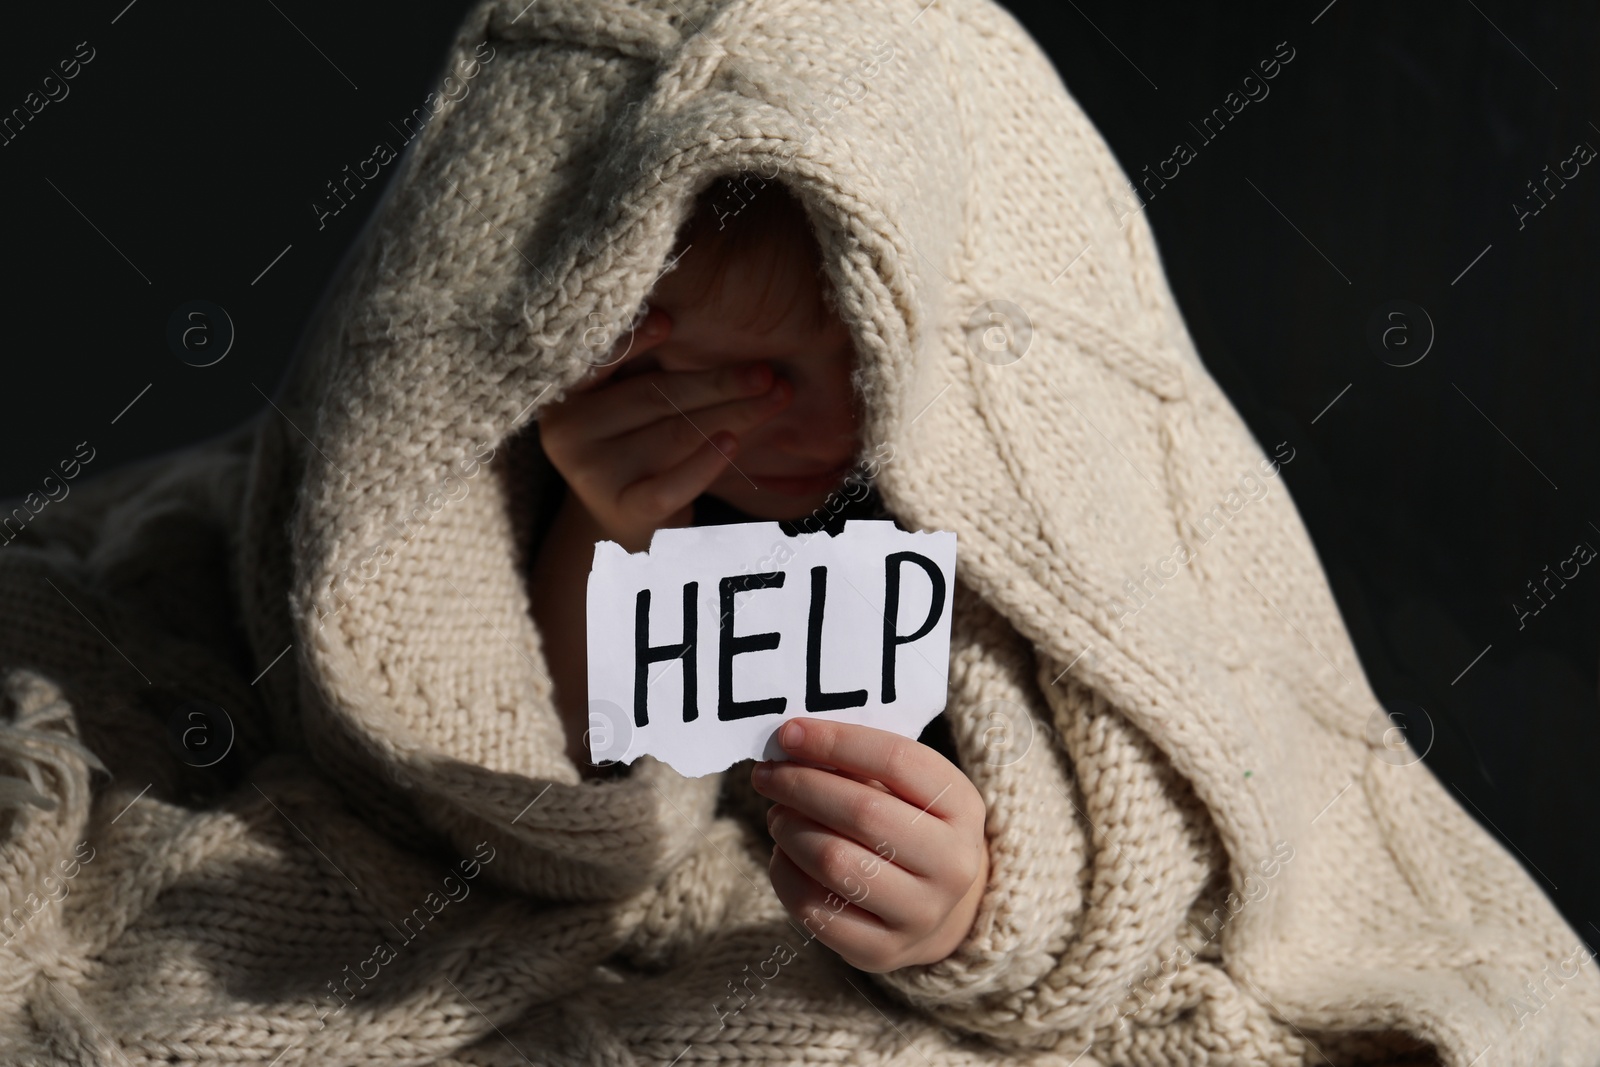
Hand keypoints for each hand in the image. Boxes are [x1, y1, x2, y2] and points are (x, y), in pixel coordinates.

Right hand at [538, 304, 793, 551]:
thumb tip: (688, 319)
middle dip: (718, 383)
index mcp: (565, 394)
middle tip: (766, 372)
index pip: (601, 361)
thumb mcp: (622, 406)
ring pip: (674, 434)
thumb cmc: (631, 450)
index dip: (634, 341)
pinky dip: (706, 463)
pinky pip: (671, 486)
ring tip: (775, 398)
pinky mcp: (621, 509)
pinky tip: (734, 442)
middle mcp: (567, 432)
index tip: (669, 321)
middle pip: (655, 397)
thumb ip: (641, 369)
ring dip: (733, 414)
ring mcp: (592, 474)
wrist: (616, 530)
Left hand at [750, 718, 988, 973]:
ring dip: (790, 830)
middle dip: (801, 786)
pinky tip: (783, 855)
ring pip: (835, 862)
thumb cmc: (910, 827)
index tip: (788, 733)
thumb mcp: (907, 788)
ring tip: (777, 815)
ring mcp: (920, 914)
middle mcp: (952, 864)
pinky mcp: (882, 951)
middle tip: (767, 775)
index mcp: (962, 807)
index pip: (897, 760)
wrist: (940, 907)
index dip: (836, 741)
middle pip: (863, 813)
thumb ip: (860, 763)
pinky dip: (785, 874)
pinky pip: (815, 910)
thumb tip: (793, 742)